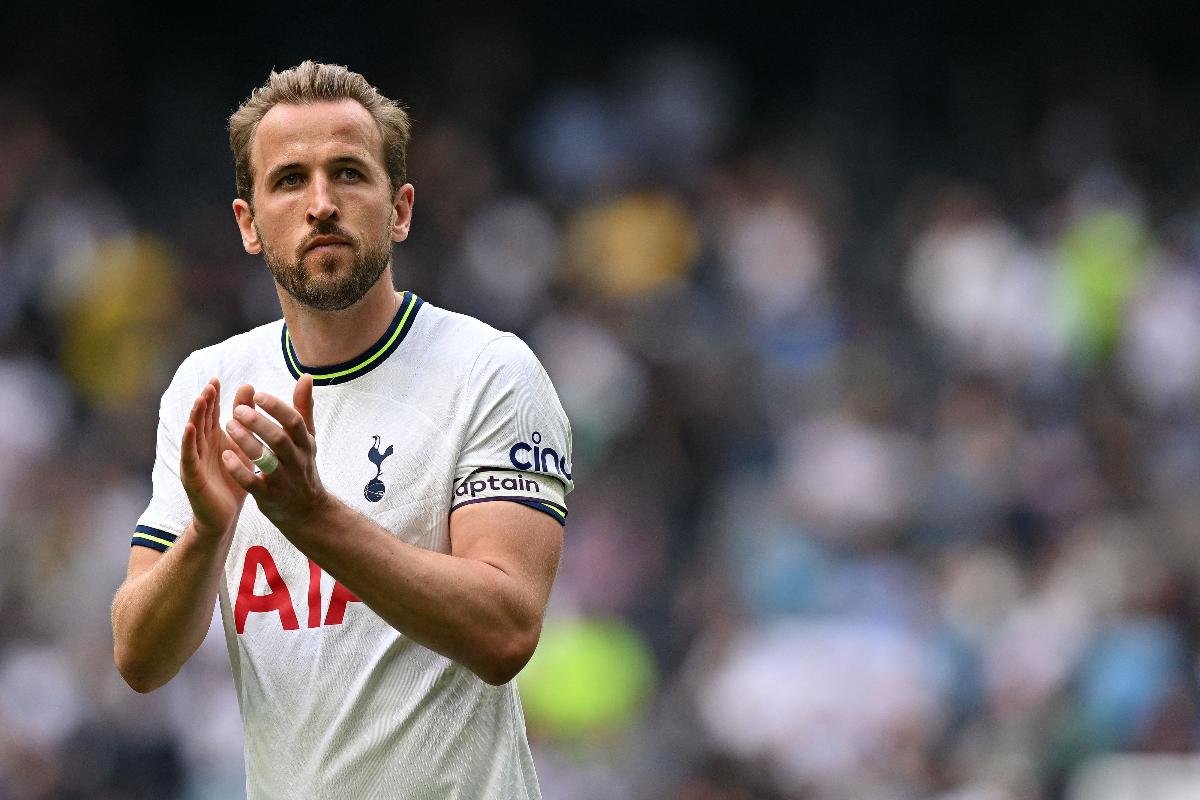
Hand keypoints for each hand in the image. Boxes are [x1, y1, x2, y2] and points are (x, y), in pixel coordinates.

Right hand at [181, 378, 254, 538]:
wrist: (225, 516)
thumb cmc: (233, 480)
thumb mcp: (243, 448)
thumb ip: (245, 422)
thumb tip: (250, 389)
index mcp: (214, 440)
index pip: (212, 414)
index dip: (213, 397)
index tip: (217, 379)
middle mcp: (201, 447)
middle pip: (201, 420)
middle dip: (205, 402)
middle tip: (211, 384)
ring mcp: (195, 461)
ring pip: (193, 435)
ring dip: (196, 416)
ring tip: (202, 399)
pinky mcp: (192, 477)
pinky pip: (189, 457)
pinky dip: (188, 442)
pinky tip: (189, 429)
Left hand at [221, 374, 329, 533]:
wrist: (307, 511)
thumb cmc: (303, 466)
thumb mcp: (307, 439)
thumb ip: (303, 408)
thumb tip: (306, 377)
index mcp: (305, 444)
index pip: (294, 422)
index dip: (276, 408)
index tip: (258, 395)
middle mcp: (296, 460)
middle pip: (279, 439)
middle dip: (258, 423)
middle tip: (237, 410)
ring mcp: (283, 479)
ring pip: (266, 459)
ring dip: (246, 442)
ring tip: (228, 426)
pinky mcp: (268, 496)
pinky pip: (253, 482)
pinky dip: (239, 469)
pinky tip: (224, 456)